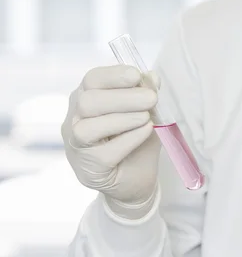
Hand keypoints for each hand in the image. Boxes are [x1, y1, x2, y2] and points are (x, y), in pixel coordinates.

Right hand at [61, 65, 160, 205]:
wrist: (136, 181)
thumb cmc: (136, 142)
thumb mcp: (146, 114)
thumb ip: (145, 96)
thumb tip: (152, 77)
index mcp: (86, 99)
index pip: (91, 80)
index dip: (113, 75)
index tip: (136, 75)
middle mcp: (75, 120)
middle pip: (87, 102)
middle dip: (122, 97)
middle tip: (151, 98)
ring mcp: (77, 146)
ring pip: (88, 127)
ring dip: (123, 118)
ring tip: (147, 118)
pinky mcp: (88, 169)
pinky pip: (104, 152)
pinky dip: (129, 139)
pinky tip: (145, 132)